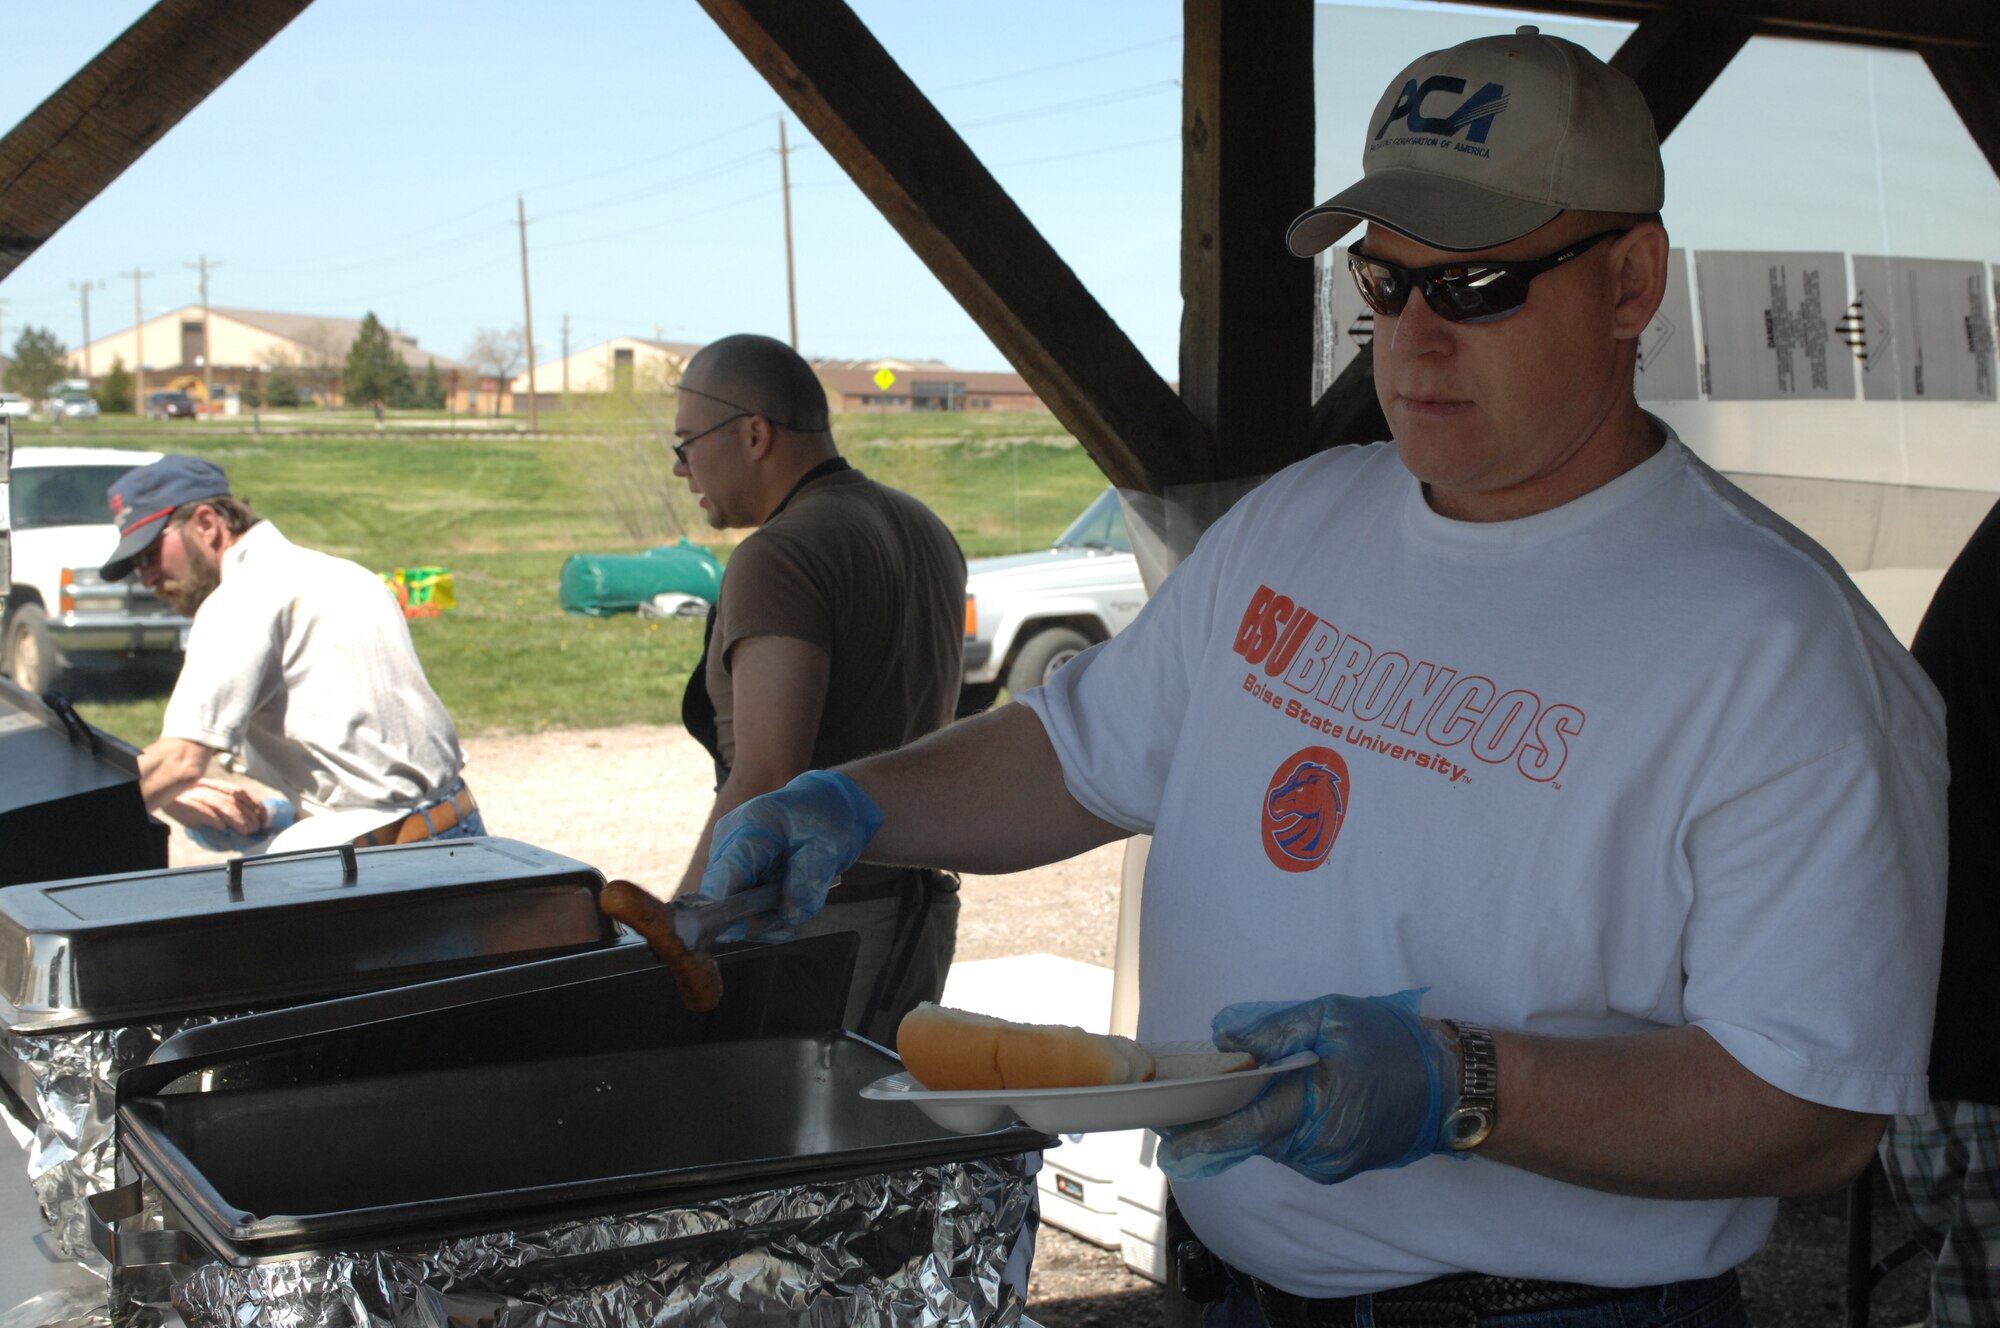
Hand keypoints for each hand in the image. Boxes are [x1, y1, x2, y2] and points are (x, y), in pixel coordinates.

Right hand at [167, 780, 266, 833]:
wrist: (166, 798)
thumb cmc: (191, 802)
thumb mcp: (210, 799)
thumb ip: (227, 806)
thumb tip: (247, 821)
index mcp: (218, 786)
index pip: (242, 792)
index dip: (256, 804)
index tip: (264, 817)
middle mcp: (211, 789)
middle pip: (236, 802)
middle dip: (249, 817)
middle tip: (255, 830)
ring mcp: (200, 797)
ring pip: (224, 807)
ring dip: (237, 820)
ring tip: (246, 831)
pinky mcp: (190, 807)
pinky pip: (205, 813)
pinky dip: (215, 820)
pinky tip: (223, 828)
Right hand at [697, 771, 884, 938]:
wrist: (828, 804)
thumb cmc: (828, 818)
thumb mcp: (829, 850)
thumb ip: (808, 884)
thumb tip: (789, 917)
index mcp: (749, 827)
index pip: (723, 875)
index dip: (723, 909)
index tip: (738, 933)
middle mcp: (729, 841)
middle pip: (725, 895)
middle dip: (758, 916)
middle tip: (795, 913)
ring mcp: (730, 854)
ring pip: (734, 903)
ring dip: (766, 913)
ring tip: (799, 898)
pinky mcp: (736, 866)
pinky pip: (743, 899)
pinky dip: (766, 908)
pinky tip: (790, 899)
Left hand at [1154, 990, 1456, 1184]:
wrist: (1451, 1084)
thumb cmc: (1392, 1042)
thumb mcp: (1334, 1016)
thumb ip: (1276, 1028)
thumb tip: (1226, 1040)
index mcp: (1319, 1107)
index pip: (1250, 1127)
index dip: (1207, 1136)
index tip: (1171, 1146)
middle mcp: (1322, 1148)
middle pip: (1255, 1135)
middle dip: (1222, 1118)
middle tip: (1184, 1103)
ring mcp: (1332, 1163)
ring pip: (1273, 1141)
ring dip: (1255, 1118)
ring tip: (1237, 1090)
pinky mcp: (1339, 1166)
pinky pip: (1294, 1145)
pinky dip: (1280, 1124)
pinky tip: (1281, 1099)